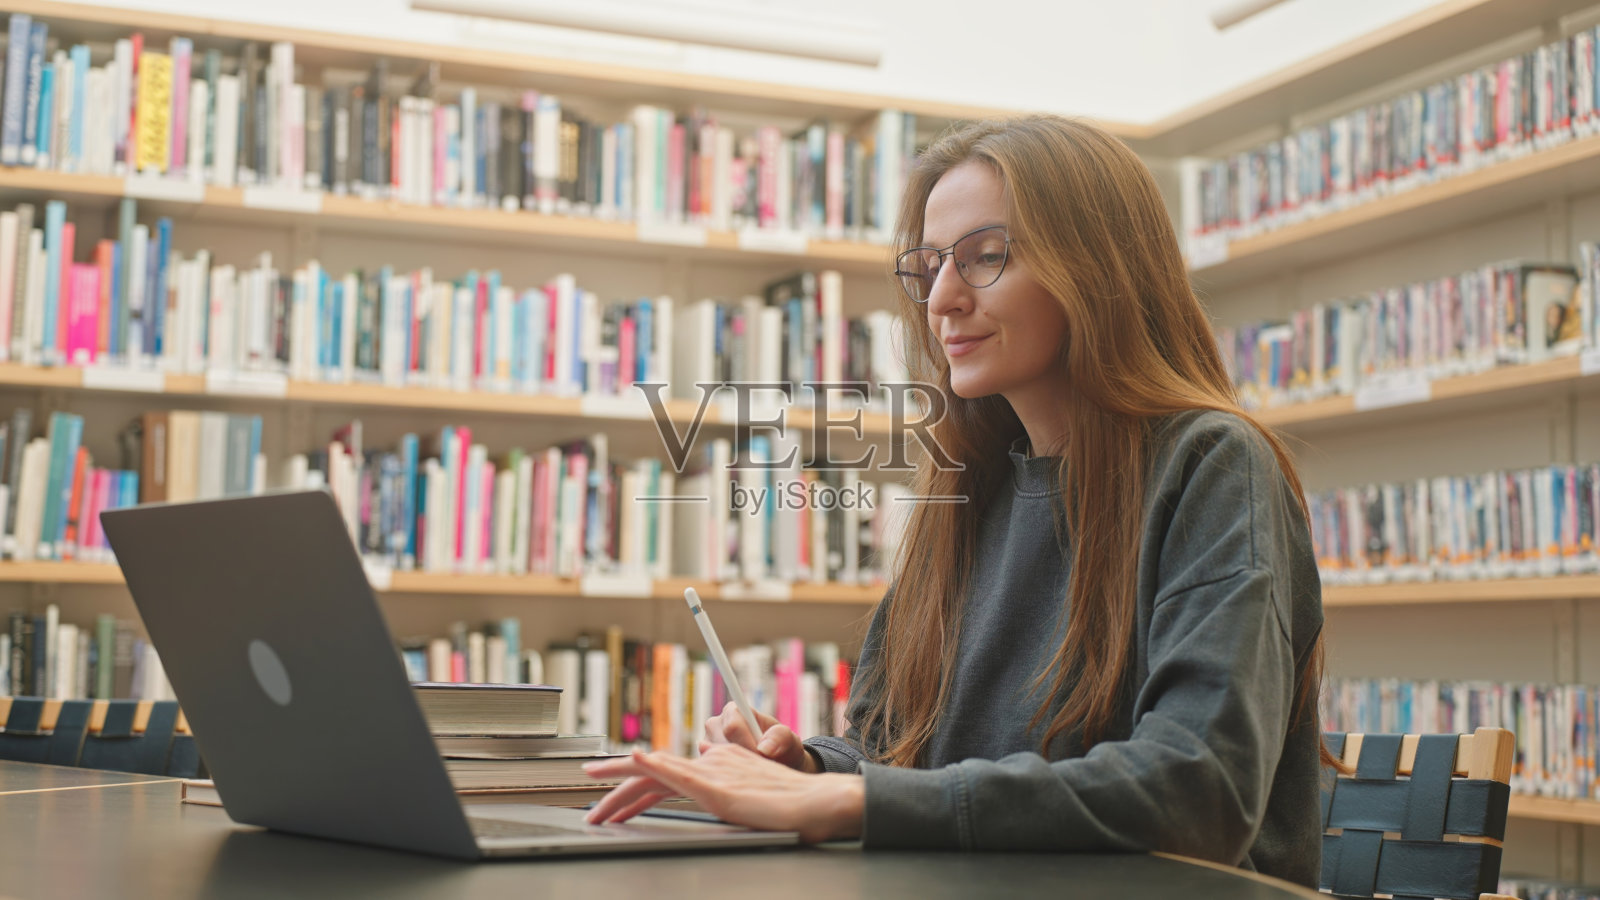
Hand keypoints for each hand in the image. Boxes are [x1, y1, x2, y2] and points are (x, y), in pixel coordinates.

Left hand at [583, 744, 862, 843]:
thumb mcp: (747, 800)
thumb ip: (727, 793)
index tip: (611, 801)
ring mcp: (712, 774)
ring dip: (620, 780)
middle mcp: (708, 764)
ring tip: (594, 789)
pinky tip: (637, 758)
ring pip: (657, 772)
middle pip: (652, 770)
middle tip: (588, 793)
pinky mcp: (718, 789)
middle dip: (615, 782)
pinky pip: (681, 773)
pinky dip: (656, 764)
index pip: (664, 773)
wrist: (815, 804)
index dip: (634, 782)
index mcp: (714, 766)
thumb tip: (713, 795)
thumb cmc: (787, 806)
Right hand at [704, 701, 816, 772]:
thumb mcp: (789, 741)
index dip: (747, 745)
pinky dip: (727, 781)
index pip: (732, 727)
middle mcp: (715, 726)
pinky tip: (742, 782)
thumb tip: (764, 748)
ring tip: (752, 775)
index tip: (762, 759)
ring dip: (734, 772)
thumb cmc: (782, 750)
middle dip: (740, 761)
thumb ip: (780, 738)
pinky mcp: (704, 764)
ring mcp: (706, 745)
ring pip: (714, 762)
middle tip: (759, 770)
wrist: (777, 767)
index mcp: (734, 711)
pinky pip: (711, 775)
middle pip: (719, 746)